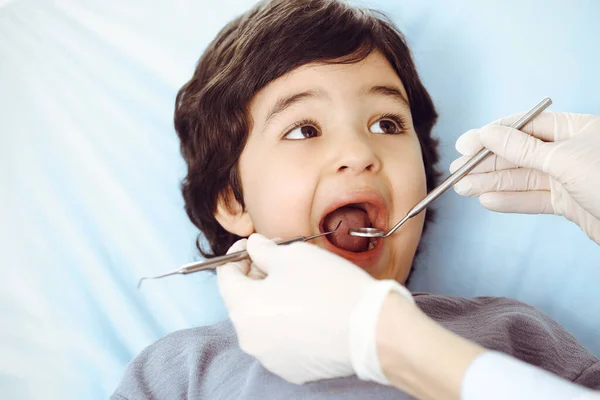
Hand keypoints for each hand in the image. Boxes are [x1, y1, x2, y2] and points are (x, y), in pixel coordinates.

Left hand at [217, 234, 413, 384]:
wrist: (372, 329)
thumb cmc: (330, 288)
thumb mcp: (293, 255)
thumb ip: (264, 250)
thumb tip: (253, 246)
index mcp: (244, 308)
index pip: (225, 276)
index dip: (237, 255)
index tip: (251, 245)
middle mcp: (250, 338)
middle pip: (242, 300)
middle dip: (256, 278)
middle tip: (277, 261)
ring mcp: (270, 358)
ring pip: (262, 322)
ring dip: (271, 302)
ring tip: (298, 286)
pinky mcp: (291, 370)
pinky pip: (280, 341)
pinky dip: (288, 324)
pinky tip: (309, 311)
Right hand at [451, 112, 599, 243]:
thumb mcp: (563, 159)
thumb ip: (521, 148)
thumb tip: (487, 133)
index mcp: (573, 128)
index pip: (522, 127)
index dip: (490, 135)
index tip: (463, 146)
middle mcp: (568, 150)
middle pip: (517, 154)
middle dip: (486, 163)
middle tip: (456, 173)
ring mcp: (568, 177)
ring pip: (521, 178)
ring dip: (491, 183)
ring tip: (462, 189)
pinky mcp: (568, 203)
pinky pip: (532, 199)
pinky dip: (510, 201)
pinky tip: (487, 201)